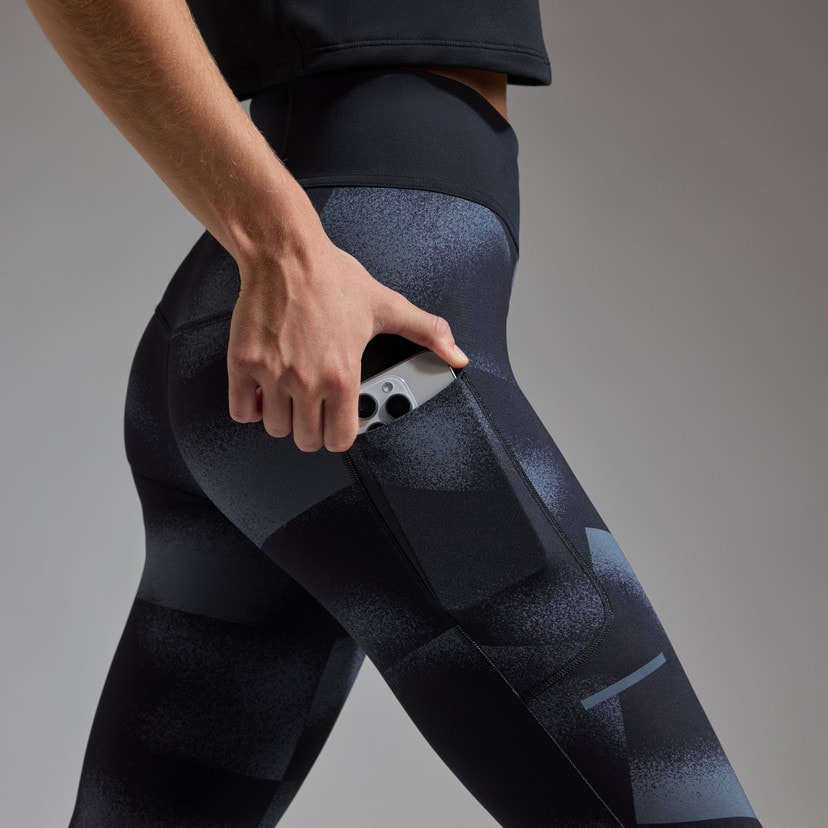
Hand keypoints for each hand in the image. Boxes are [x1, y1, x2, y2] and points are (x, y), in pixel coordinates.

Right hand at [226, 224, 468, 452]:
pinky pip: (241, 410)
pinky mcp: (243, 364)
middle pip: (305, 440)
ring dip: (282, 418)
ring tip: (290, 396)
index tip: (337, 422)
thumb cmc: (332, 277)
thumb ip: (426, 333)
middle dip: (312, 429)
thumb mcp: (388, 306)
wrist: (286, 253)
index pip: (339, 439)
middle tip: (314, 409)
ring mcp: (272, 375)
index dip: (340, 434)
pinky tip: (262, 391)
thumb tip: (456, 354)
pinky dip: (250, 407)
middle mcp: (306, 381)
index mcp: (343, 375)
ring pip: (274, 428)